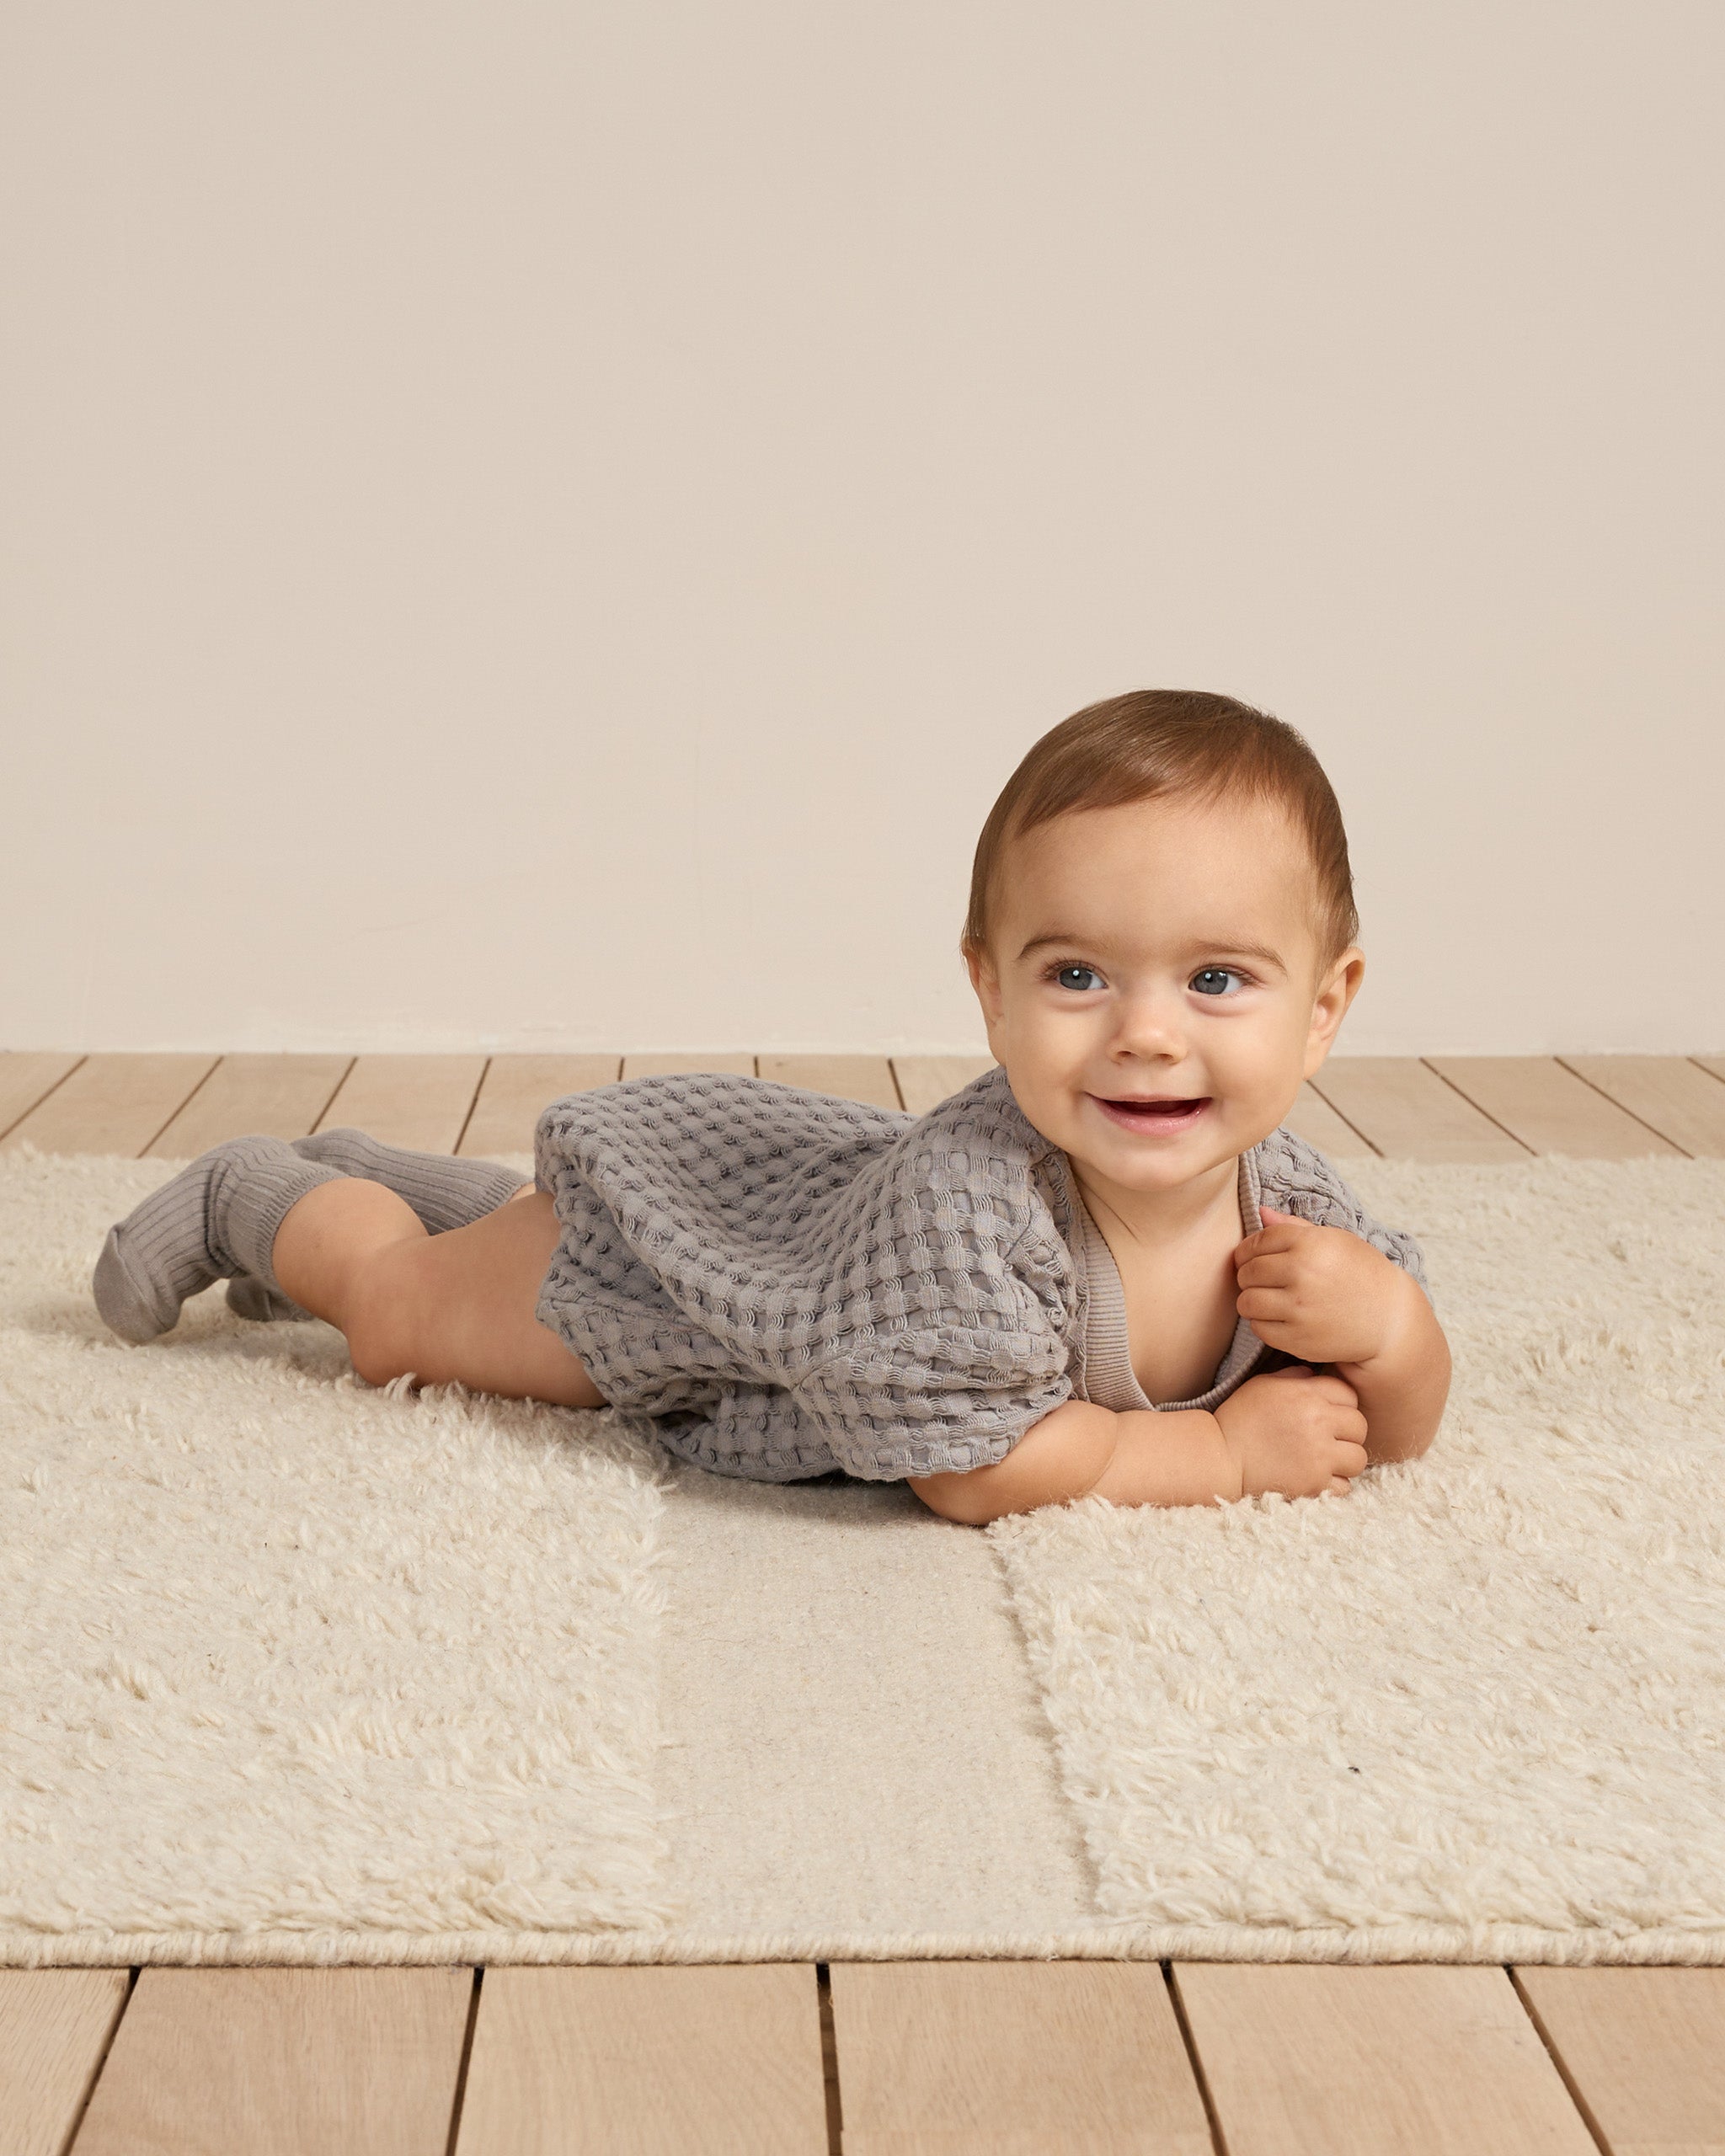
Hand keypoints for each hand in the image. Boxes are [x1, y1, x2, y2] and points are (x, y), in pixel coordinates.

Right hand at [1212, 1366, 1369, 1498]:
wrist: (1219, 1457)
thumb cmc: (1238, 1419)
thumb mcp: (1262, 1386)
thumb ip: (1293, 1376)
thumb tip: (1315, 1373)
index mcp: (1306, 1395)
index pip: (1348, 1395)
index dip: (1340, 1404)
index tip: (1327, 1414)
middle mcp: (1317, 1423)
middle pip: (1360, 1426)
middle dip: (1347, 1432)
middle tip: (1328, 1438)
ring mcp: (1318, 1457)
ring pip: (1358, 1458)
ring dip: (1345, 1460)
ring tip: (1326, 1459)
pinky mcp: (1314, 1485)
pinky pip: (1345, 1486)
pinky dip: (1334, 1484)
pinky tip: (1317, 1477)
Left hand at [1233, 1206, 1416, 1368]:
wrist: (1389, 1318)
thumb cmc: (1361, 1273)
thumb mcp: (1335, 1240)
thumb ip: (1294, 1226)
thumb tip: (1261, 1212)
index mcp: (1310, 1244)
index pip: (1256, 1242)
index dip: (1248, 1249)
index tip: (1251, 1257)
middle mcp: (1303, 1274)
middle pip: (1247, 1271)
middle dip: (1248, 1274)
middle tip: (1261, 1279)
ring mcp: (1299, 1309)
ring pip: (1247, 1302)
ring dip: (1252, 1300)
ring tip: (1268, 1298)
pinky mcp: (1298, 1339)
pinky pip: (1258, 1328)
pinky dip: (1263, 1323)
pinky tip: (1279, 1317)